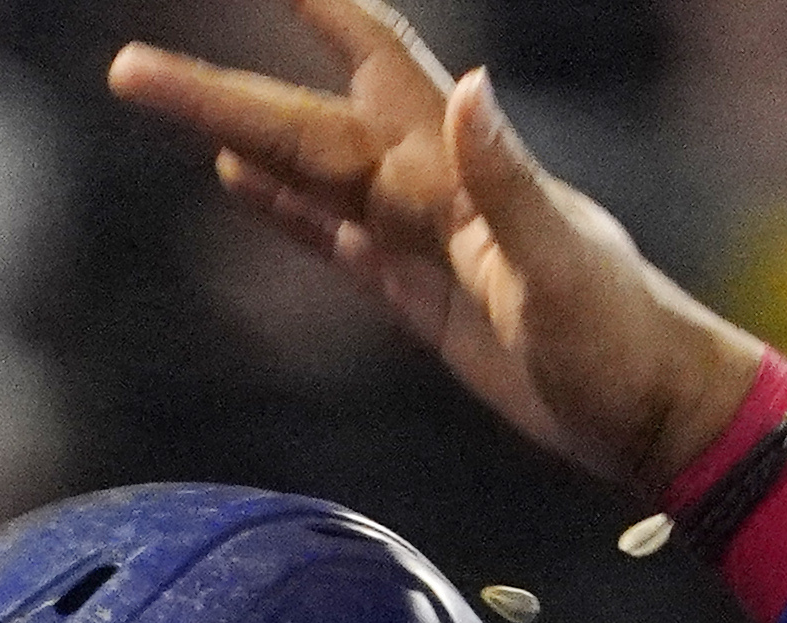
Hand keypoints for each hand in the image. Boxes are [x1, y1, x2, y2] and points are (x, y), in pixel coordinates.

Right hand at [106, 0, 764, 495]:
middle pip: (307, 124)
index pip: (372, 59)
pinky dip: (286, 211)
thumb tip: (468, 90)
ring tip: (171, 103)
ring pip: (312, 174)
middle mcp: (435, 191)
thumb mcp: (563, 269)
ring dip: (242, 137)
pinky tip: (241, 184)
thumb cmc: (623, 343)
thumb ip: (509, 184)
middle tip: (130, 68)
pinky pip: (338, 240)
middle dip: (220, 92)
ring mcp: (426, 243)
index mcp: (457, 172)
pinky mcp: (424, 299)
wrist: (655, 417)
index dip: (317, 5)